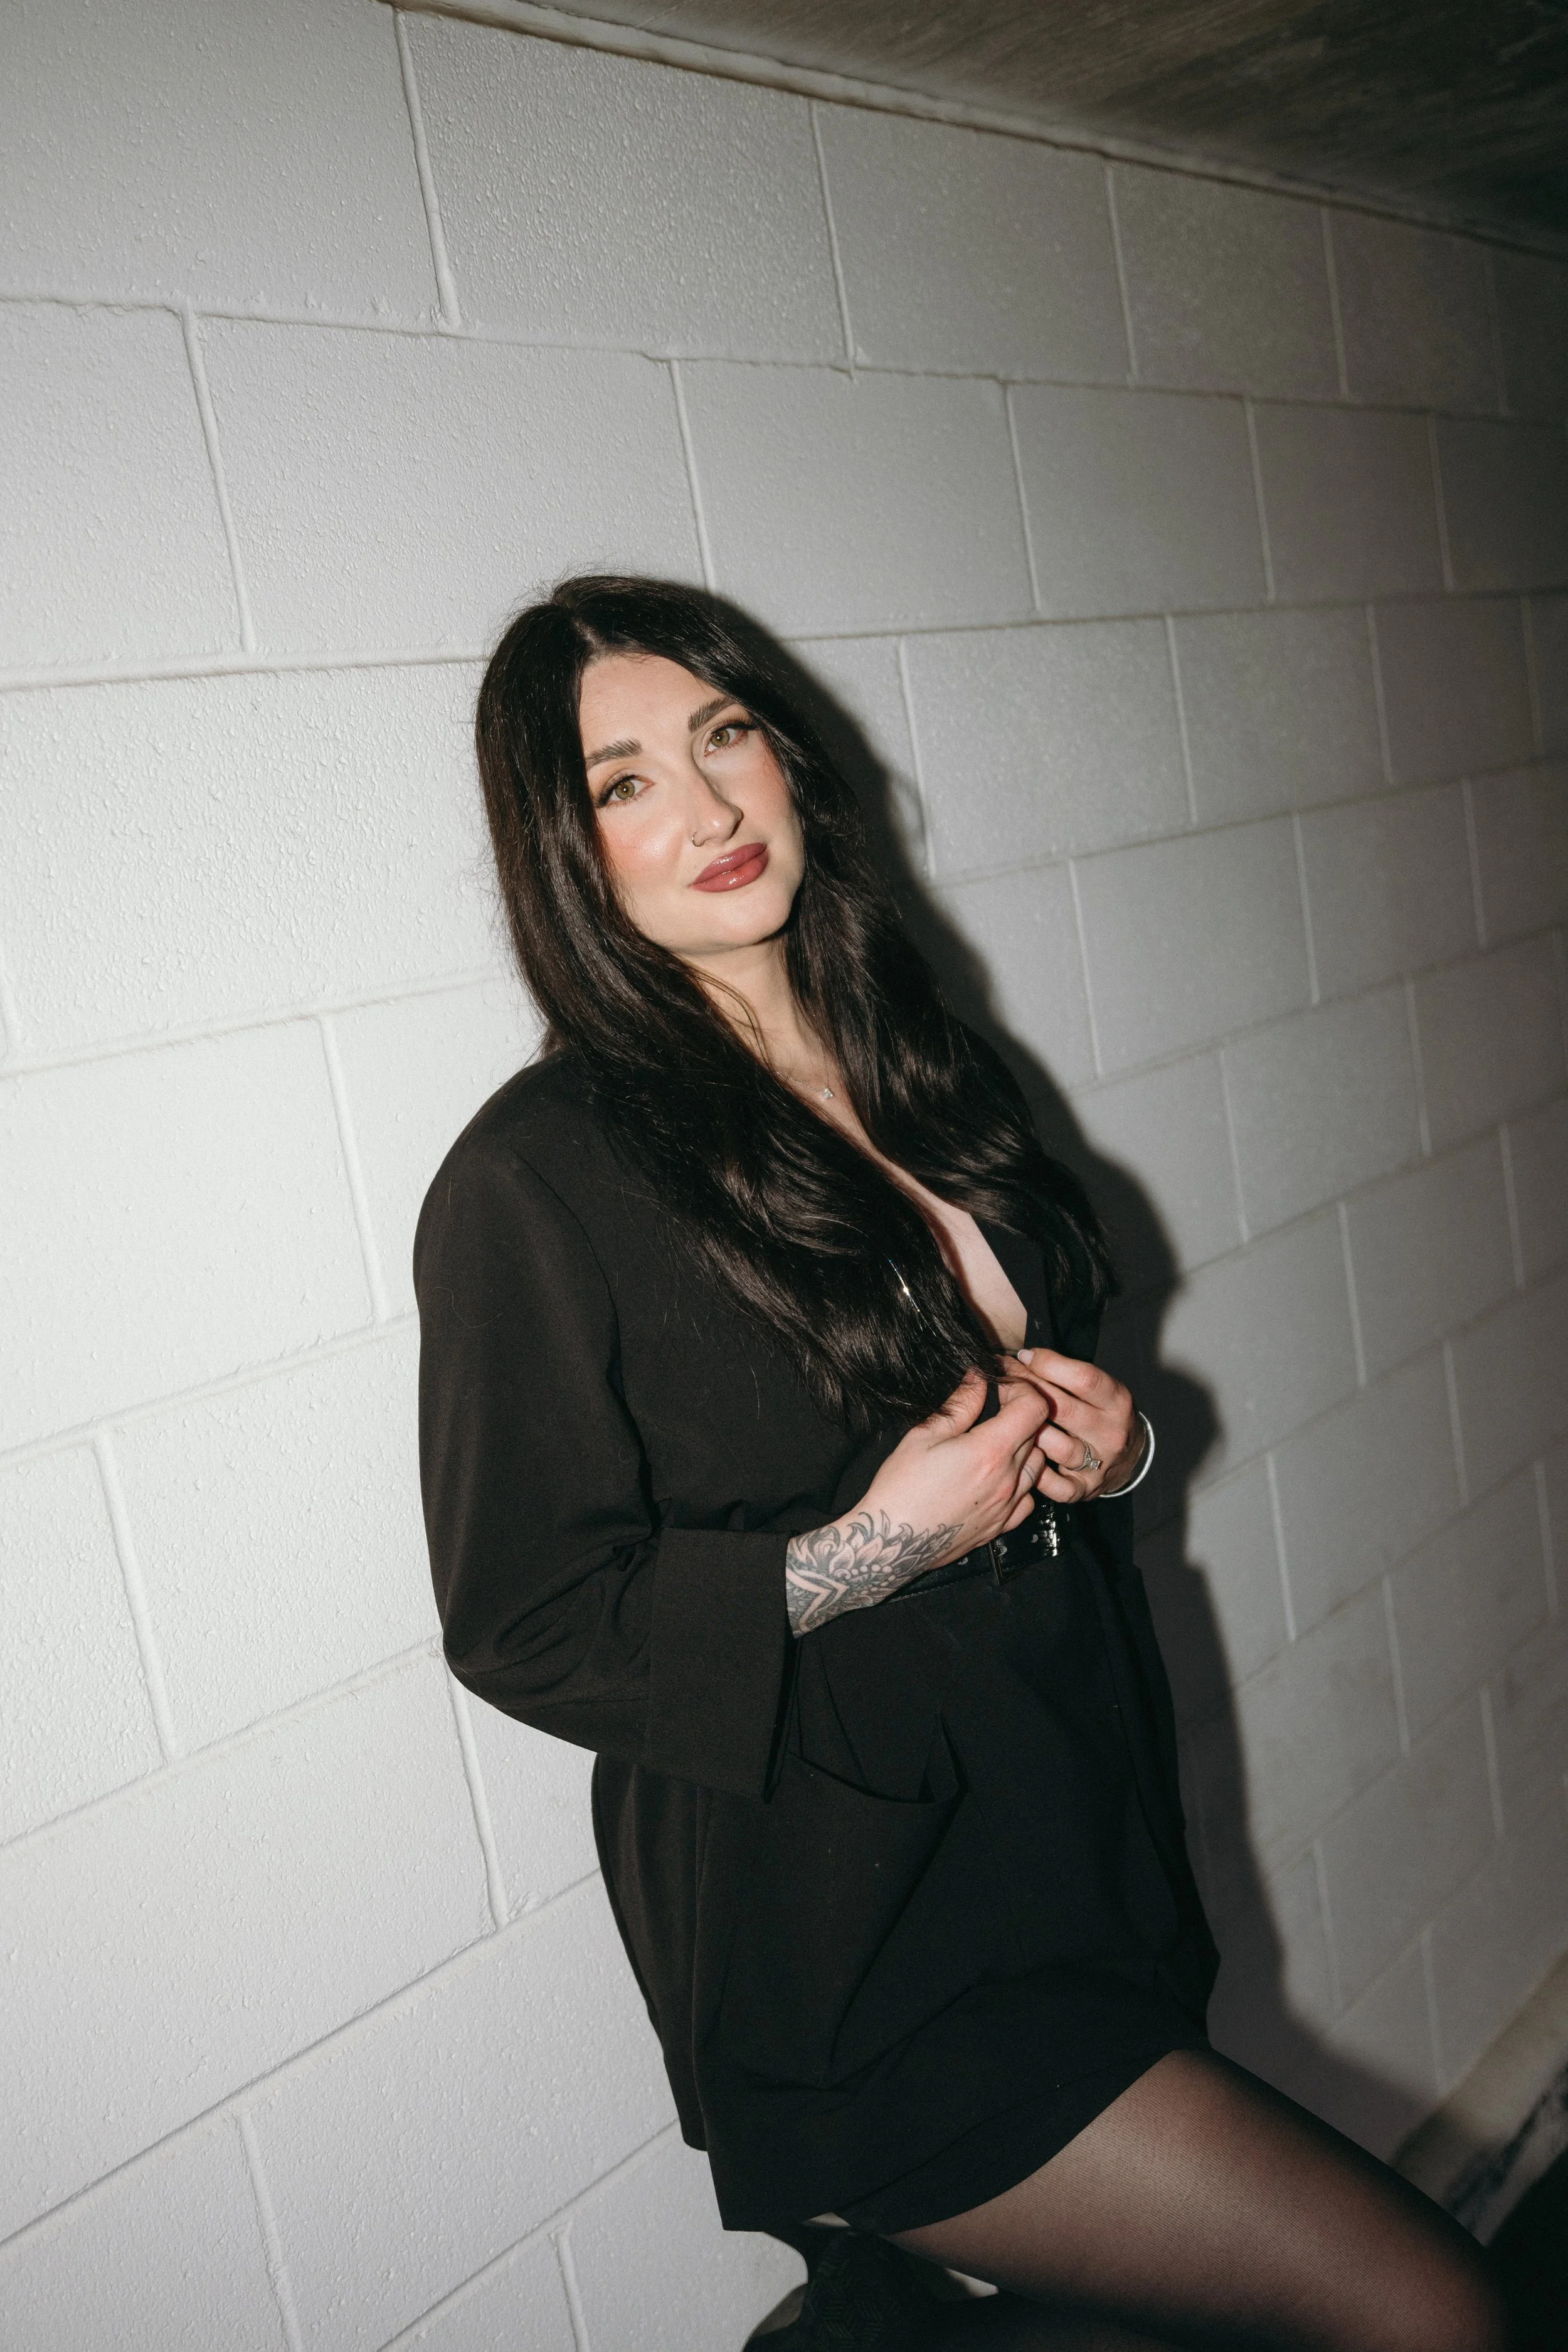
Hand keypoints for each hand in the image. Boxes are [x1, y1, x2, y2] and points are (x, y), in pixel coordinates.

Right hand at [784, 1369, 1052, 1634]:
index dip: (1020, 1390)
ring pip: (1037, 1464)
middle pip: (1037, 1433)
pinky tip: (997, 1478)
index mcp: (990, 1451)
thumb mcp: (924, 1435)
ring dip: (1023, 1448)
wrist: (891, 1543)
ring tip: (993, 1444)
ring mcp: (1008, 1506)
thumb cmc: (901, 1488)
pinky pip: (1029, 1497)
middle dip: (1019, 1415)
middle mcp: (1008, 1479)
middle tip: (992, 1411)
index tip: (999, 1391)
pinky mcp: (1002, 1526)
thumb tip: (978, 1380)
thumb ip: (959, 1405)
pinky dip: (1021, 1482)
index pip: (1035, 1407)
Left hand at [1003, 1348, 1143, 1502]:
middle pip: (1063, 1409)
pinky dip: (1036, 1472)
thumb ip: (1066, 1373)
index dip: (1049, 1364)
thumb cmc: (1100, 1412)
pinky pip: (1056, 1485)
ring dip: (1028, 1432)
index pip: (1083, 1379)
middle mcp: (1112, 1432)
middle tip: (1004, 1382)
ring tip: (1008, 1419)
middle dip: (1028, 1392)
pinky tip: (1023, 1457)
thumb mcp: (1097, 1388)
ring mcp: (1100, 1463)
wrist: (1130, 1456)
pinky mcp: (1086, 1488)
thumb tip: (1022, 1357)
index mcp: (1117, 1401)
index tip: (1024, 1356)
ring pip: (1057, 1447)